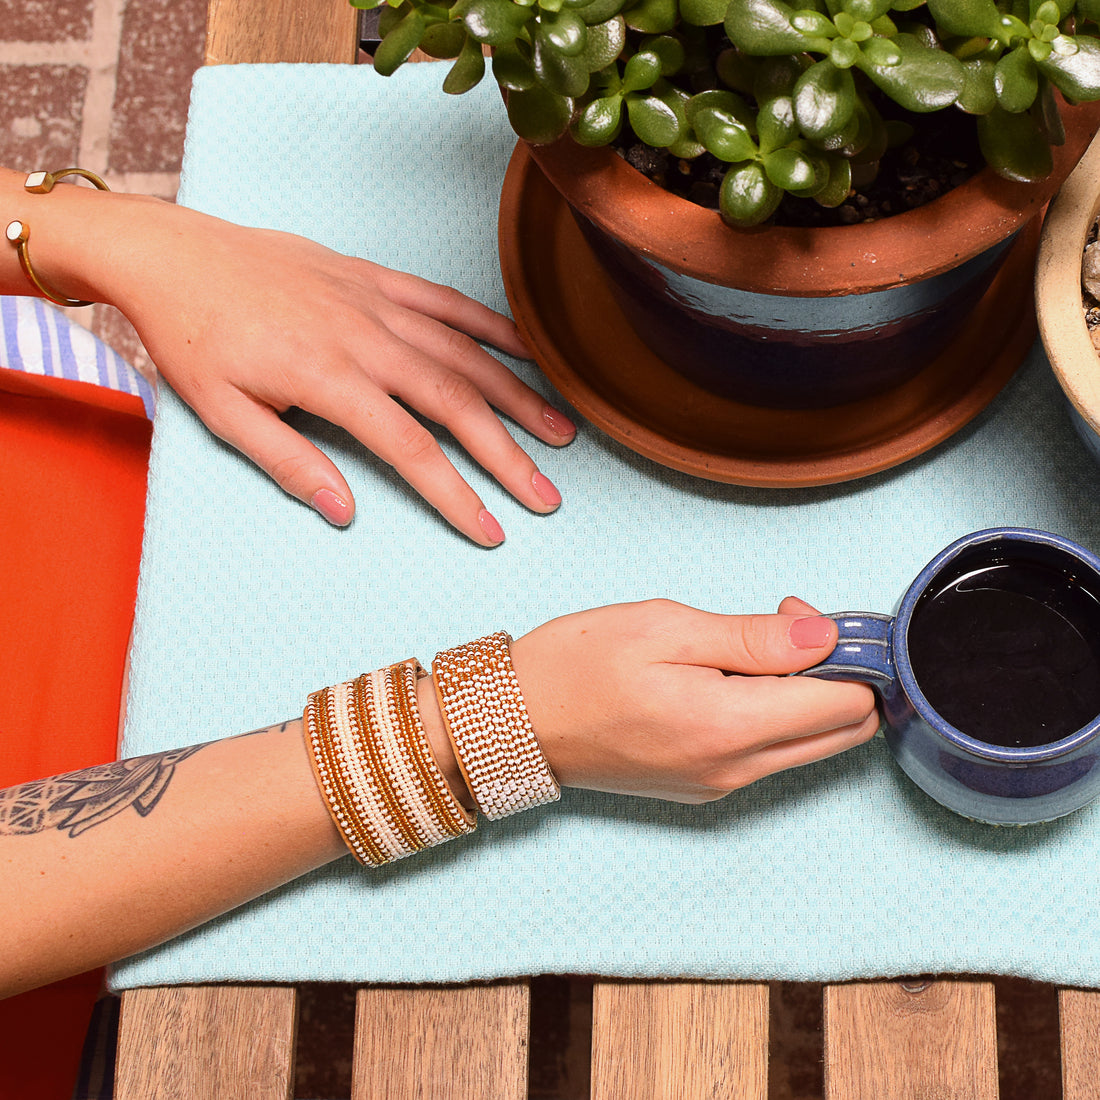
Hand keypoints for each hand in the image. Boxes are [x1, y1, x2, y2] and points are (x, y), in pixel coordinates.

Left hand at [104, 199, 576, 544]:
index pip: (411, 448)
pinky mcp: (372, 278)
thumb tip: (345, 512)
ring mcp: (374, 303)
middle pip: (456, 403)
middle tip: (546, 495)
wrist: (172, 255)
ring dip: (516, 394)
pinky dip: (489, 325)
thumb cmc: (192, 337)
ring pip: (463, 352)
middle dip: (508, 453)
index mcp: (327, 378)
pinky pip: (443, 300)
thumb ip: (289, 463)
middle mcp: (364, 339)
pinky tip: (525, 350)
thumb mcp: (222, 413)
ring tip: (559, 431)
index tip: (491, 529)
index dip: (456, 494)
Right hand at [510, 597, 878, 802]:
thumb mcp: (664, 628)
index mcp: (730, 727)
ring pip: (812, 744)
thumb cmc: (576, 668)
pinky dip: (774, 714)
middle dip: (836, 674)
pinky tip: (725, 678)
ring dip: (805, 694)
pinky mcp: (705, 786)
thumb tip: (826, 637)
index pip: (848, 703)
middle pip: (845, 732)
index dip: (847, 653)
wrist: (515, 724)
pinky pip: (771, 753)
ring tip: (744, 647)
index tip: (803, 618)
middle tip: (780, 627)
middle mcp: (736, 769)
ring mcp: (722, 784)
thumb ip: (753, 637)